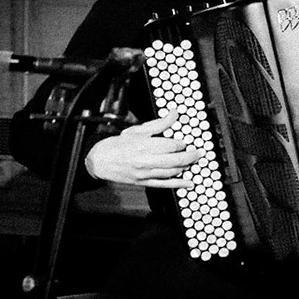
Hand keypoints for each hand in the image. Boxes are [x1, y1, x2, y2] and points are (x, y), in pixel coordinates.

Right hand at [83, 115, 201, 187]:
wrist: (99, 160)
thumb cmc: (118, 145)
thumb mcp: (137, 130)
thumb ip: (158, 124)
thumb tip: (174, 114)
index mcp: (145, 145)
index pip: (172, 145)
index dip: (182, 143)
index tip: (185, 142)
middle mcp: (146, 160)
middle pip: (176, 160)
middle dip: (191, 156)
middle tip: (198, 153)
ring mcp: (145, 173)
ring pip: (172, 172)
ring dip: (186, 167)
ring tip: (193, 163)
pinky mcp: (144, 182)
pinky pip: (165, 185)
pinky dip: (179, 184)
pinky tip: (189, 182)